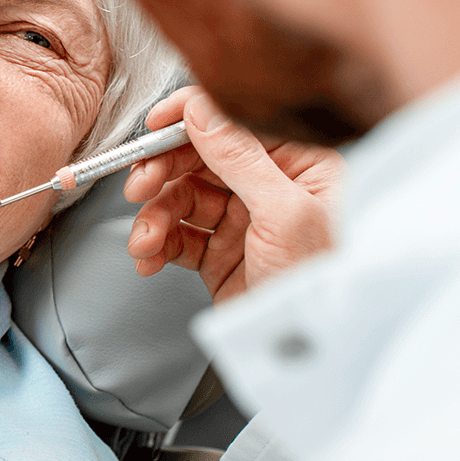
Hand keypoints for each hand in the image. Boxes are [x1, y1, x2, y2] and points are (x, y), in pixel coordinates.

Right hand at [124, 87, 343, 301]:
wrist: (309, 348)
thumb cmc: (321, 284)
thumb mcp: (284, 213)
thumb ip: (241, 158)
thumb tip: (203, 112)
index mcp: (299, 163)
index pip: (234, 123)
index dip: (189, 120)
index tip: (155, 126)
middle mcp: (269, 186)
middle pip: (199, 159)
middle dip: (162, 173)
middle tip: (138, 187)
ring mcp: (243, 220)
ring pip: (182, 199)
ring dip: (154, 218)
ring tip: (145, 241)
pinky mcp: (222, 253)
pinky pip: (179, 236)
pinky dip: (158, 245)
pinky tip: (149, 257)